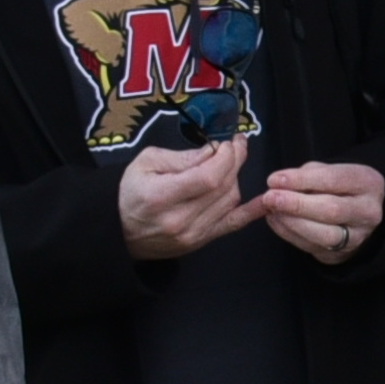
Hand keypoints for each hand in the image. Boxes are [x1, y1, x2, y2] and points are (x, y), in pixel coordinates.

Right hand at [115, 137, 269, 261]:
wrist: (118, 231)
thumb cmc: (129, 192)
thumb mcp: (146, 163)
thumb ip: (182, 157)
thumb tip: (214, 150)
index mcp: (161, 196)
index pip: (209, 176)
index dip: (225, 157)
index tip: (227, 141)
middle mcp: (180, 220)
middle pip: (223, 187)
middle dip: (235, 161)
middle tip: (236, 144)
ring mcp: (193, 234)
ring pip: (230, 201)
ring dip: (236, 178)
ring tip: (230, 162)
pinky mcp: (201, 242)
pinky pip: (233, 225)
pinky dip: (252, 211)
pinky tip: (266, 199)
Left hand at [258, 159, 384, 265]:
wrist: (357, 214)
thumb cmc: (338, 187)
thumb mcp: (327, 172)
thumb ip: (304, 176)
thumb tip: (276, 185)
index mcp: (368, 183)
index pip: (333, 180)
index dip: (302, 180)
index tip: (274, 180)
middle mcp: (368, 212)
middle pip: (331, 210)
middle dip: (296, 204)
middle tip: (269, 198)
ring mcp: (357, 236)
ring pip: (324, 234)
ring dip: (292, 222)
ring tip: (271, 210)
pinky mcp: (341, 254)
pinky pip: (312, 247)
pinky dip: (288, 233)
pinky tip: (276, 220)